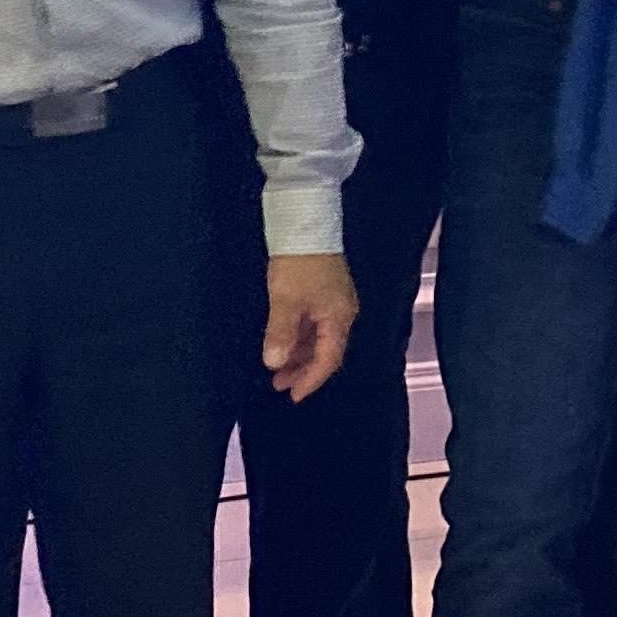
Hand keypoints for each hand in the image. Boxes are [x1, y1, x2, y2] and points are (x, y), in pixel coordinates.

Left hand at [259, 252, 358, 401]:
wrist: (306, 221)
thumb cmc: (299, 261)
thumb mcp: (285, 301)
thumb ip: (281, 334)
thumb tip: (274, 363)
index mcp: (338, 317)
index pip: (328, 360)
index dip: (310, 380)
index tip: (293, 395)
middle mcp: (342, 312)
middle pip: (325, 351)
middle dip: (302, 370)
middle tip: (279, 384)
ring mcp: (334, 300)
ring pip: (318, 337)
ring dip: (298, 354)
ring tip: (276, 366)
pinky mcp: (324, 290)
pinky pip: (314, 324)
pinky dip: (299, 337)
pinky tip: (283, 341)